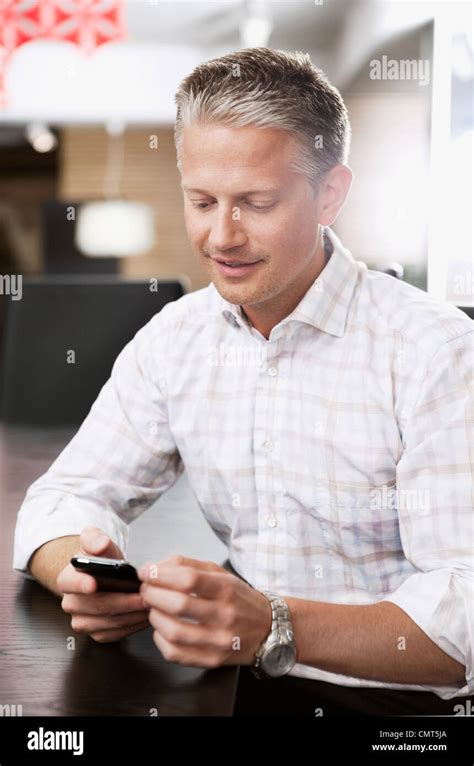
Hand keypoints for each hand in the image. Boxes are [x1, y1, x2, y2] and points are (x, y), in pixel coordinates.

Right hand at [57, 526, 148, 642]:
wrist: (104, 576)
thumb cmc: (101, 560)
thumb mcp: (97, 542)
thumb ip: (95, 538)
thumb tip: (100, 544)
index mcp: (67, 579)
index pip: (70, 583)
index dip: (81, 584)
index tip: (93, 584)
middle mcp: (71, 603)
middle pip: (97, 606)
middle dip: (123, 602)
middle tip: (145, 596)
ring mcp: (82, 621)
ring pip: (108, 623)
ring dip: (131, 615)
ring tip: (150, 605)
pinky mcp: (97, 633)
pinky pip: (115, 634)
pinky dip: (132, 626)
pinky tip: (145, 615)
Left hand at [137, 555, 271, 668]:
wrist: (268, 629)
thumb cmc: (240, 599)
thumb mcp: (220, 573)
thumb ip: (188, 565)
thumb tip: (157, 567)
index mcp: (227, 589)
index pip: (188, 579)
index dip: (160, 574)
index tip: (146, 571)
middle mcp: (225, 615)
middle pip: (179, 604)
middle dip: (153, 594)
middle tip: (146, 589)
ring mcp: (219, 640)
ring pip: (174, 631)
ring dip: (154, 616)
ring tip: (153, 608)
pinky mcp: (212, 660)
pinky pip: (176, 653)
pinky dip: (160, 640)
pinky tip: (162, 629)